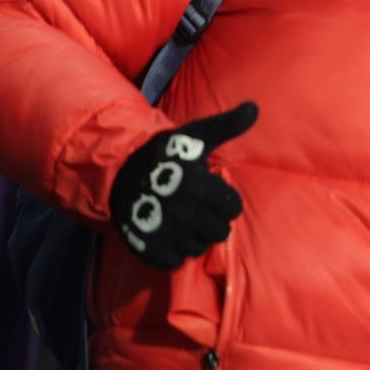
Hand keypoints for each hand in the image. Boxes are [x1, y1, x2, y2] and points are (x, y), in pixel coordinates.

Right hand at [109, 102, 256, 268]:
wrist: (115, 171)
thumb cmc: (162, 154)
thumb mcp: (195, 136)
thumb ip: (227, 125)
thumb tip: (254, 107)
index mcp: (200, 188)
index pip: (233, 209)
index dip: (225, 201)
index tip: (213, 193)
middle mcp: (186, 214)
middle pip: (219, 231)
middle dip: (212, 220)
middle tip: (198, 208)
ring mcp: (167, 234)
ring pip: (198, 248)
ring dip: (194, 237)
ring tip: (183, 221)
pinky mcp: (149, 249)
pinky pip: (174, 262)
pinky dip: (173, 253)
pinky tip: (168, 236)